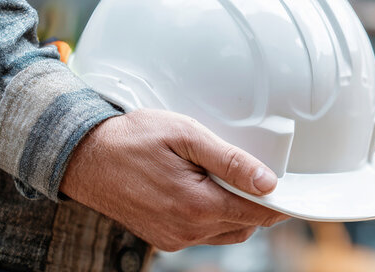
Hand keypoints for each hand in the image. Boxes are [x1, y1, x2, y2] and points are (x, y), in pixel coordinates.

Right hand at [60, 109, 288, 250]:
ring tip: (228, 180)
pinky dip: (215, 217)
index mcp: (197, 205)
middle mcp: (187, 230)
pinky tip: (206, 191)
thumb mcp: (187, 135)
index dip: (278, 201)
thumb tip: (267, 182)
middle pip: (245, 224)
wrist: (85, 157)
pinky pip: (204, 234)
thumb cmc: (133, 139)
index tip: (290, 189)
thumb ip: (230, 161)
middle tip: (256, 175)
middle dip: (257, 204)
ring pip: (226, 232)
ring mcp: (174, 239)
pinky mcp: (164, 239)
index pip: (257, 213)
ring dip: (236, 211)